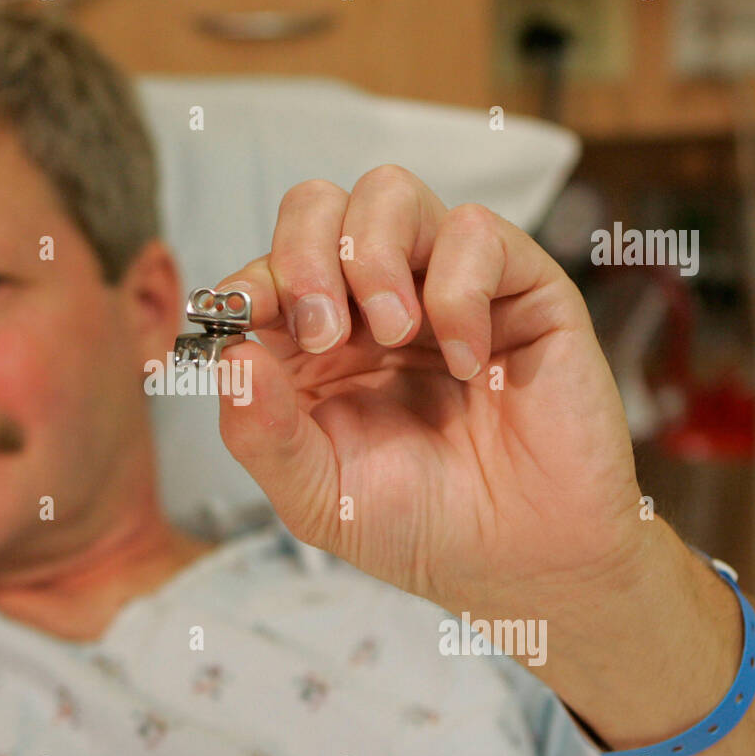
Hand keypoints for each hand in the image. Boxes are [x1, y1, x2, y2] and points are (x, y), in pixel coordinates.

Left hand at [214, 166, 649, 620]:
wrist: (525, 562)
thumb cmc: (421, 526)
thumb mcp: (318, 497)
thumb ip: (262, 434)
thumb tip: (230, 355)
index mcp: (316, 346)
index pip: (268, 270)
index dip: (251, 281)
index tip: (243, 314)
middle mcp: (373, 303)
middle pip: (316, 205)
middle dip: (304, 254)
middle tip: (323, 332)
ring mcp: (444, 286)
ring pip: (389, 193)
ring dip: (373, 257)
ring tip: (396, 334)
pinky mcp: (519, 287)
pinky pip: (475, 232)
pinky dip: (459, 291)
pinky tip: (467, 364)